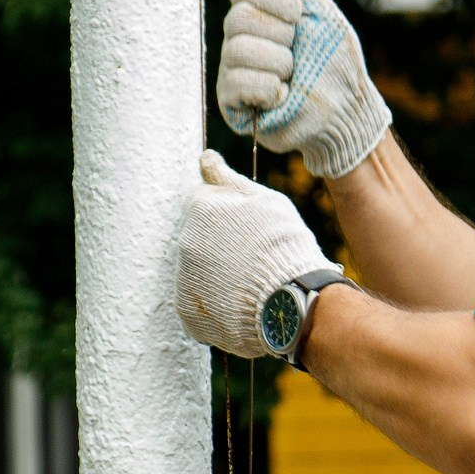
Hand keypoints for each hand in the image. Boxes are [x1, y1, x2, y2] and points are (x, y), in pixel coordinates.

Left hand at [174, 148, 334, 358]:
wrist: (291, 300)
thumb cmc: (284, 244)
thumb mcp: (263, 199)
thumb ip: (226, 178)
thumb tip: (205, 158)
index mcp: (198, 207)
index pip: (202, 203)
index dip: (228, 214)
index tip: (249, 228)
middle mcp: (184, 242)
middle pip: (199, 238)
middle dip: (220, 244)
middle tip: (253, 256)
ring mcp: (183, 281)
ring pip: (199, 271)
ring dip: (218, 273)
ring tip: (251, 282)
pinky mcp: (188, 315)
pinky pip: (200, 304)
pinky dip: (217, 304)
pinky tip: (241, 303)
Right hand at [215, 0, 392, 178]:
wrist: (344, 111)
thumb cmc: (335, 62)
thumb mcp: (319, 14)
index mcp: (259, 11)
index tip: (298, 13)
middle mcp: (239, 36)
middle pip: (239, 17)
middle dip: (281, 35)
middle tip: (298, 52)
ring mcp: (232, 67)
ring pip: (240, 49)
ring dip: (279, 64)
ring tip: (292, 77)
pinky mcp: (230, 99)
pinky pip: (239, 81)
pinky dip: (270, 88)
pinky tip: (281, 97)